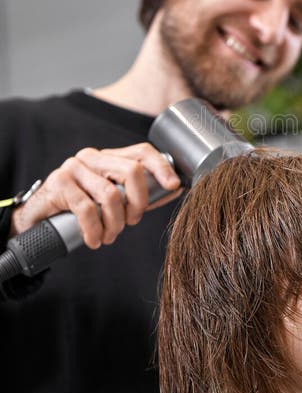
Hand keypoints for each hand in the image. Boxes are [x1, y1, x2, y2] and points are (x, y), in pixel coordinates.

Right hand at [10, 143, 181, 248]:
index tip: (174, 186)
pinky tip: (94, 240)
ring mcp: (74, 167)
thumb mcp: (112, 201)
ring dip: (115, 223)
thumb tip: (174, 190)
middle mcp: (93, 157)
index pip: (142, 152)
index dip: (161, 167)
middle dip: (138, 202)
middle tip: (132, 222)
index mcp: (109, 158)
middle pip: (131, 171)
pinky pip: (87, 209)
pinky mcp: (59, 182)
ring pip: (110, 194)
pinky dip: (94, 229)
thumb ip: (140, 196)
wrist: (37, 220)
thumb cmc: (78, 210)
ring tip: (110, 236)